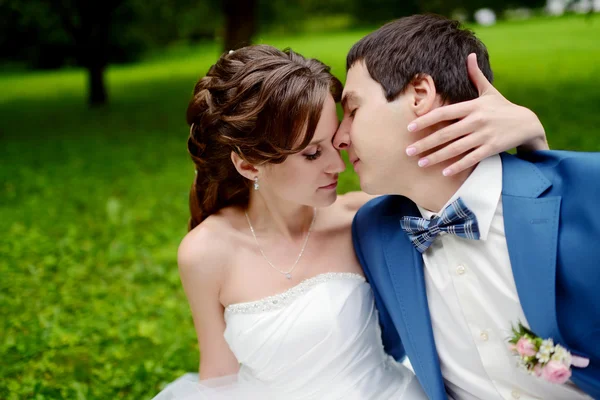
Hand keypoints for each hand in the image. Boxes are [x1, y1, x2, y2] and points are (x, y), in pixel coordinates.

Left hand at [405, 53, 548, 176]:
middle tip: (408, 151)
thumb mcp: (489, 91)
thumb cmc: (502, 107)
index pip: (444, 113)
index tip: (410, 128)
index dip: (426, 120)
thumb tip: (469, 55)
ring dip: (436, 157)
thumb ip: (476, 76)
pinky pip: (471, 159)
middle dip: (425, 143)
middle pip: (445, 133)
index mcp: (472, 106)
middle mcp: (476, 120)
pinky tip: (444, 172)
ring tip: (420, 163)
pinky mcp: (491, 148)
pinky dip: (457, 166)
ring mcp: (484, 135)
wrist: (527, 123)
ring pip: (455, 148)